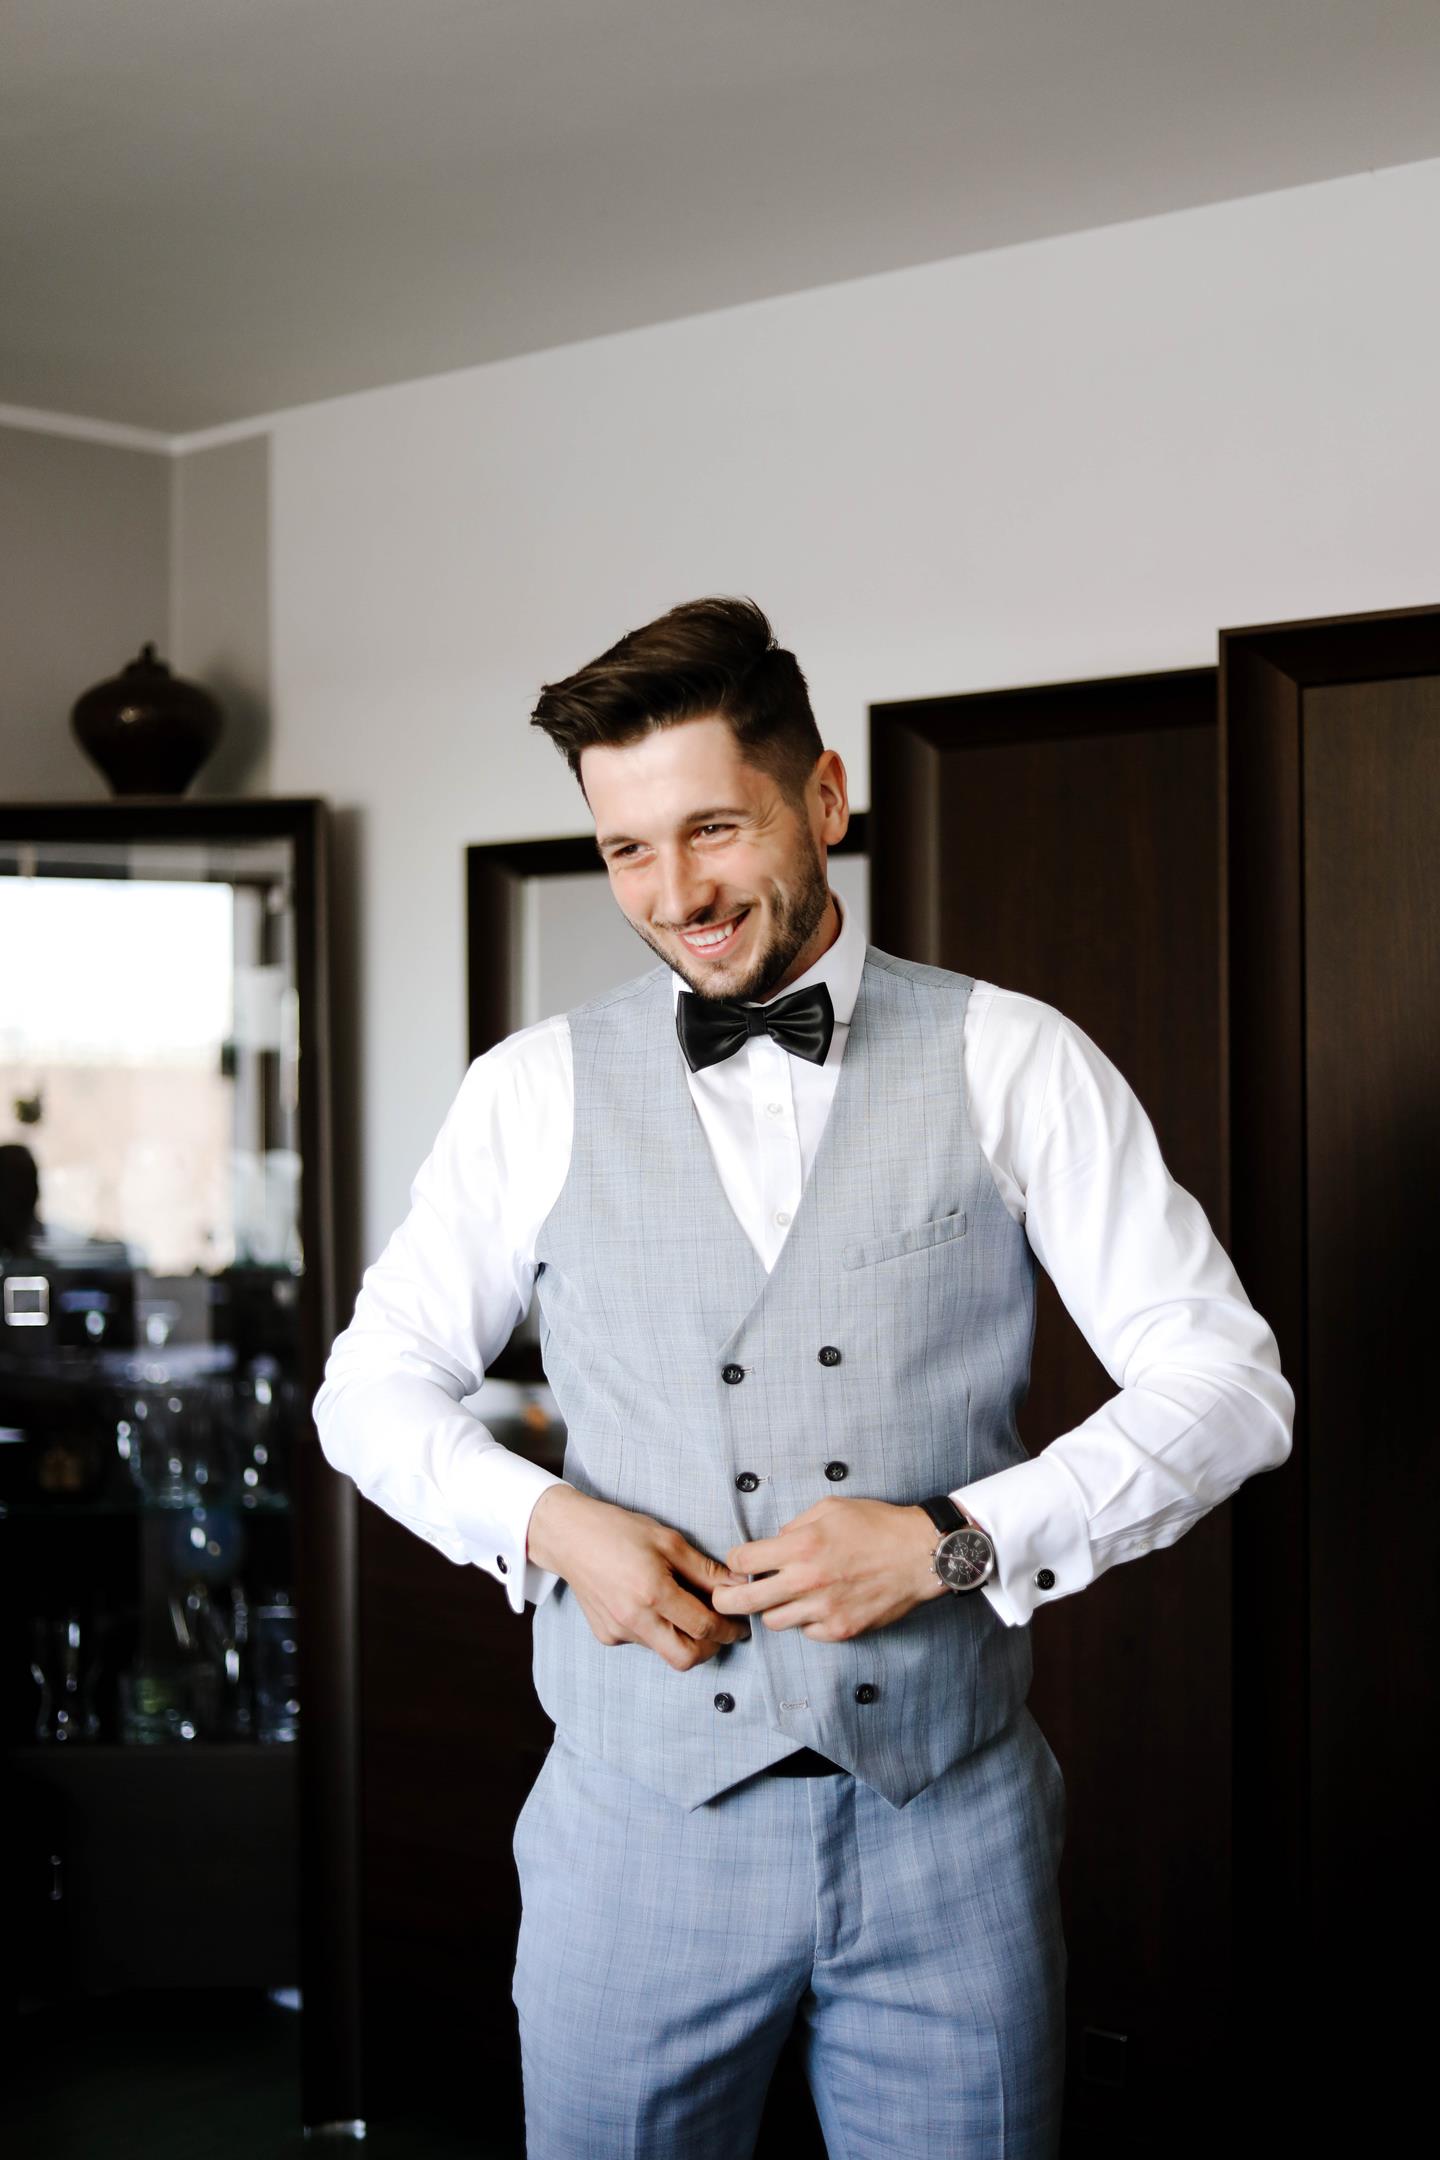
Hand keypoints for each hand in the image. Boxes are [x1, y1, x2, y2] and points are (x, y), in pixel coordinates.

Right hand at [526, 1484, 750, 1672]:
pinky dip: (658, 1631)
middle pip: (686, 1658)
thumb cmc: (619, 1530)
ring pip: (664, 1651)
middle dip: (710, 1648)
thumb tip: (739, 1585)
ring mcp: (617, 1631)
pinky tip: (653, 1605)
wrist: (569, 1537)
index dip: (729, 1629)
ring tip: (687, 1609)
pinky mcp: (607, 1636)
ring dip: (683, 1638)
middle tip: (721, 1630)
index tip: (740, 1625)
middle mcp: (633, 1618)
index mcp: (652, 1592)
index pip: (704, 1626)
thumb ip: (705, 1569)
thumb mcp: (668, 1540)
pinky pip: (643, 1642)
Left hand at [711, 1496, 948, 1641]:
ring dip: (771, 1609)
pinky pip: (806, 1632)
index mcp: (802, 1545)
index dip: (735, 1560)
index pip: (743, 1560)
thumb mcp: (830, 1508)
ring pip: (772, 1621)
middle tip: (724, 1597)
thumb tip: (774, 1542)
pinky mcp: (840, 1629)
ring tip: (783, 1597)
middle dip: (726, 1598)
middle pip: (744, 1601)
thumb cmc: (877, 1526)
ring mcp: (824, 1609)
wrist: (919, 1554)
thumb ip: (795, 1526)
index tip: (739, 1562)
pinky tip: (817, 1605)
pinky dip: (805, 1621)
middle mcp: (807, 1580)